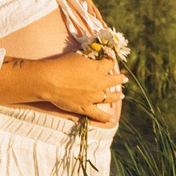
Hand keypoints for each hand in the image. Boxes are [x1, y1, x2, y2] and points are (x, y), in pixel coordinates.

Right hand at [0, 49, 124, 123]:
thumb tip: (90, 59)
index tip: (110, 60)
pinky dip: (105, 117)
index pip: (110, 63)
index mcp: (97, 68)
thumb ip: (86, 59)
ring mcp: (93, 96)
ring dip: (117, 96)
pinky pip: (98, 114)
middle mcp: (99, 82)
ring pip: (110, 97)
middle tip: (124, 79)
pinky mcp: (85, 107)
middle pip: (114, 80)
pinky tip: (111, 119)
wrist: (51, 80)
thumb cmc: (62, 65)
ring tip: (121, 95)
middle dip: (120, 79)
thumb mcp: (77, 56)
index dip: (111, 61)